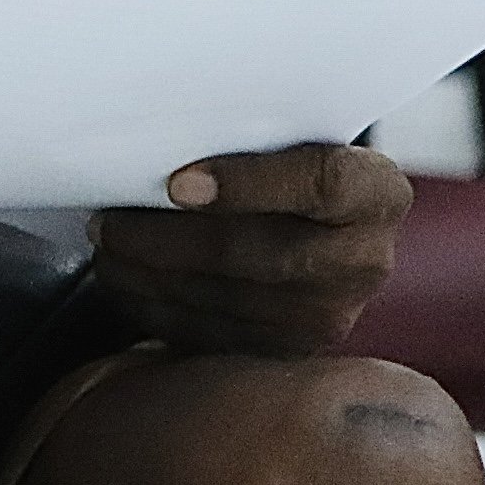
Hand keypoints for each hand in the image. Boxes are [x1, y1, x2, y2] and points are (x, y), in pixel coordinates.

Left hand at [88, 143, 412, 356]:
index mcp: (376, 193)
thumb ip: (239, 136)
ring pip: (231, 300)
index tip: (176, 182)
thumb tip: (148, 138)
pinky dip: (159, 310)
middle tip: (108, 223)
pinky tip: (126, 283)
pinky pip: (217, 335)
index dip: (249, 183)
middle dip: (169, 241)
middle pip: (261, 254)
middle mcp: (365, 259)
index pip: (322, 184)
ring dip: (152, 277)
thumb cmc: (283, 164)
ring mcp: (334, 313)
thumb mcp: (282, 137)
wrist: (316, 223)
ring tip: (108, 249)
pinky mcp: (294, 348)